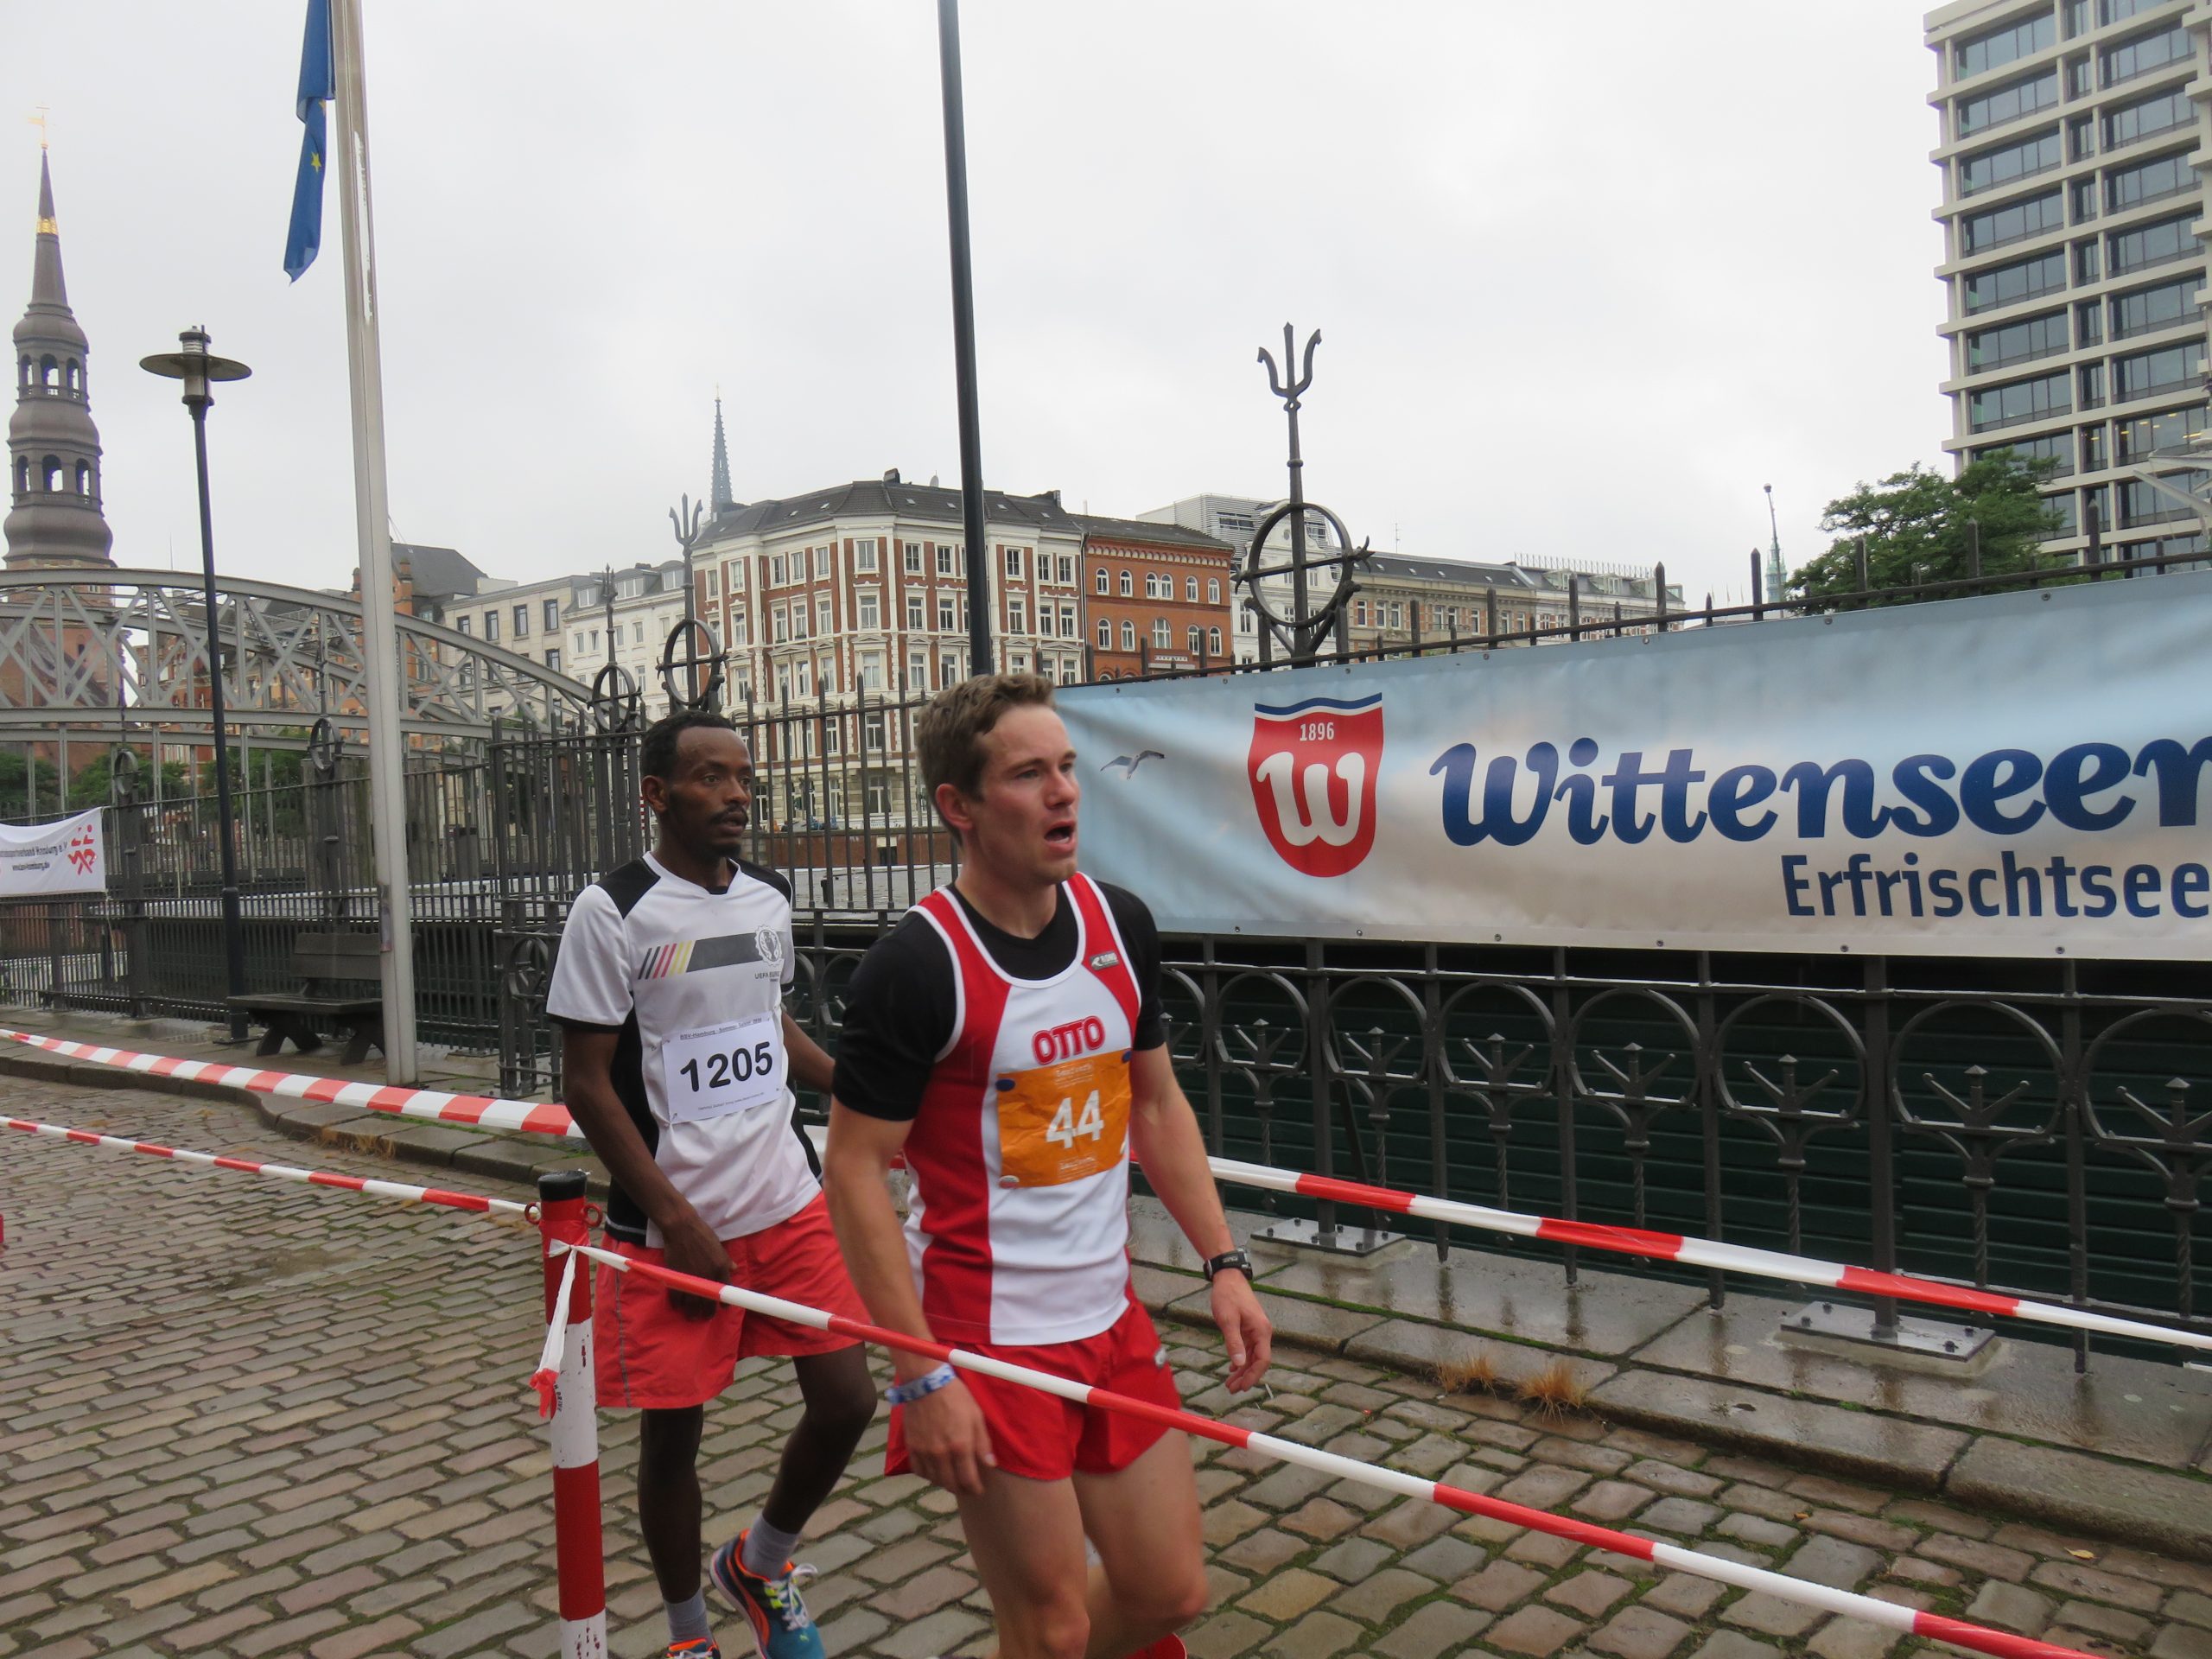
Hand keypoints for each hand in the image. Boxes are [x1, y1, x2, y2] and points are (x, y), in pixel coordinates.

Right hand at [658, 1210, 731, 1321]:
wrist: (681, 1228)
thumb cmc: (702, 1234)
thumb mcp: (718, 1246)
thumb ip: (726, 1260)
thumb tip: (734, 1269)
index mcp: (720, 1268)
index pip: (725, 1291)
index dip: (725, 1302)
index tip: (723, 1307)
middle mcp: (708, 1277)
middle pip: (708, 1302)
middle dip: (707, 1312)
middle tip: (705, 1317)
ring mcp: (692, 1279)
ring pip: (692, 1303)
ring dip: (691, 1312)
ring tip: (691, 1317)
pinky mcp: (677, 1278)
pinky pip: (677, 1297)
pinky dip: (676, 1303)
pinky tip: (677, 1306)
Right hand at [901, 1376, 995, 1494]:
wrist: (926, 1383)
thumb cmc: (955, 1396)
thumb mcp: (976, 1416)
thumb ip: (982, 1443)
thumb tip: (990, 1465)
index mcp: (960, 1446)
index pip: (968, 1479)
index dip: (975, 1489)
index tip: (979, 1491)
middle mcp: (941, 1454)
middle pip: (951, 1483)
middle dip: (961, 1490)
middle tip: (967, 1489)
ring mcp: (924, 1451)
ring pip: (934, 1479)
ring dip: (945, 1484)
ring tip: (952, 1481)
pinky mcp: (912, 1447)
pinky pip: (918, 1470)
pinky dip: (927, 1476)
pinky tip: (934, 1473)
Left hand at [1211, 1273, 1271, 1392]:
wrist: (1228, 1278)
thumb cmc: (1228, 1296)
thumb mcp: (1227, 1320)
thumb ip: (1233, 1342)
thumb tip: (1239, 1364)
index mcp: (1261, 1331)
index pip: (1263, 1360)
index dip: (1254, 1376)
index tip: (1243, 1387)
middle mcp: (1262, 1332)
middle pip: (1258, 1361)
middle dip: (1246, 1377)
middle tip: (1232, 1389)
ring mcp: (1256, 1330)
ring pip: (1252, 1356)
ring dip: (1242, 1370)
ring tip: (1230, 1383)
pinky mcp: (1249, 1328)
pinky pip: (1247, 1349)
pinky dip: (1240, 1360)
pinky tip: (1232, 1368)